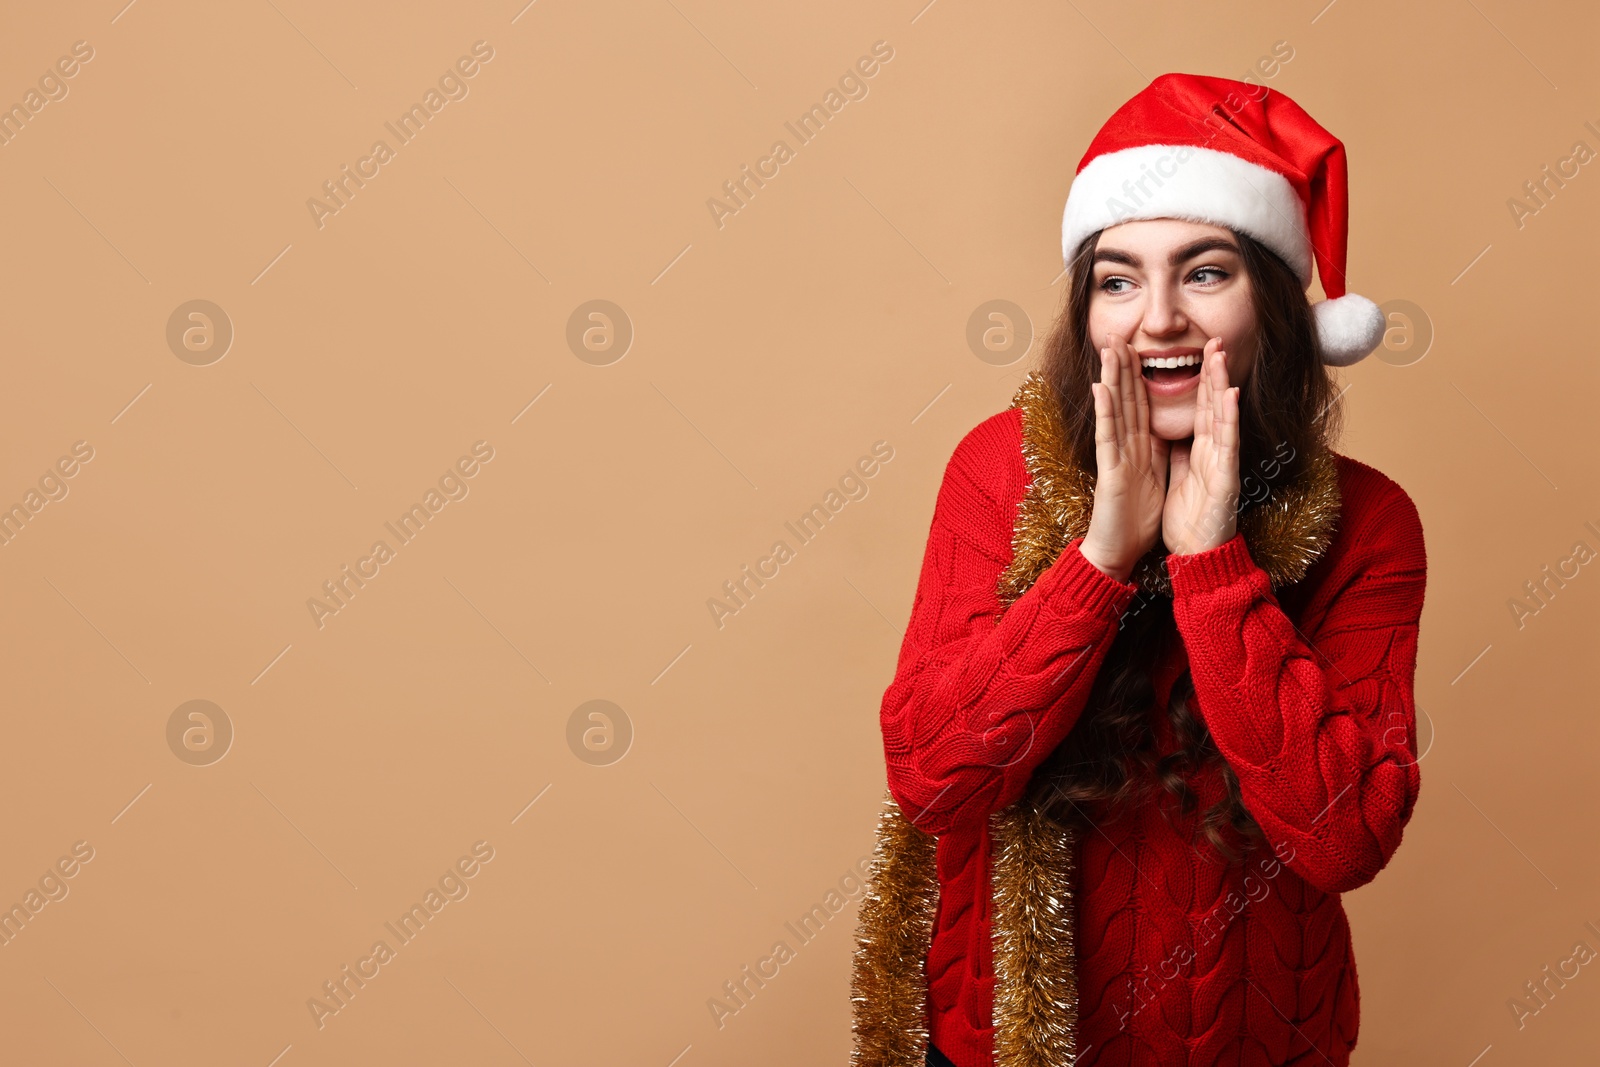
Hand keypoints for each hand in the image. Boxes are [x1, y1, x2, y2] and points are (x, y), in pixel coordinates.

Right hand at [1080, 333, 1169, 581]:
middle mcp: (1124, 448)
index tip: (1139, 349)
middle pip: (1125, 400)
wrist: (1117, 553)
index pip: (1140, 406)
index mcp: (1138, 450)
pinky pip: (1108, 437)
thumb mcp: (1153, 480)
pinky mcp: (1110, 472)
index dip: (1139, 377)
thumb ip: (1157, 454)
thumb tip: (1166, 432)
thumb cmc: (1133, 522)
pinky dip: (1104, 412)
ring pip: (1115, 410)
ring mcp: (1115, 457)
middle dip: (1123, 368)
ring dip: (1111, 378)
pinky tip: (1100, 389)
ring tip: (1109, 349)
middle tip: (1118, 335)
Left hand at [1163, 338, 1240, 555]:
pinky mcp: (1224, 479)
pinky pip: (1226, 444)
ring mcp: (1222, 463)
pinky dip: (1228, 418)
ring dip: (1222, 384)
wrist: (1196, 556)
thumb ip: (1180, 454)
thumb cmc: (1190, 521)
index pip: (1200, 410)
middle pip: (1214, 406)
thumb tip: (1174, 432)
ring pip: (1222, 416)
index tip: (1196, 352)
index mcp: (1201, 453)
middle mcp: (1215, 453)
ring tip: (1221, 354)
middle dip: (1213, 372)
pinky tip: (1230, 394)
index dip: (1199, 382)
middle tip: (1214, 340)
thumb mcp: (1180, 479)